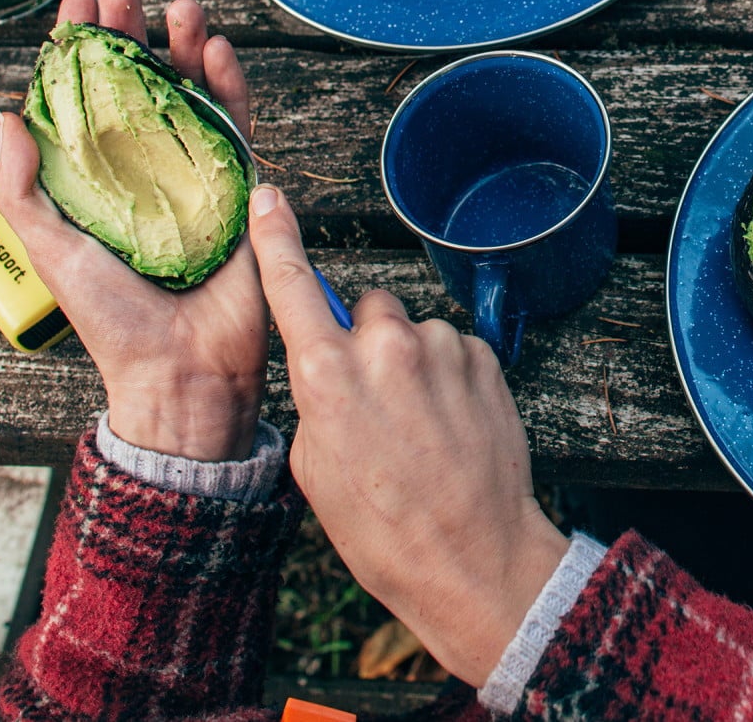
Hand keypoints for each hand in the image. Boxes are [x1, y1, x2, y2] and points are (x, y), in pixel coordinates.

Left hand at [0, 0, 266, 462]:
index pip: (83, 98)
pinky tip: (217, 50)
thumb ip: (24, 187)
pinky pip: (237, 124)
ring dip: (184, 44)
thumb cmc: (111, 321)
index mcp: (94, 178)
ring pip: (190, 91)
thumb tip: (5, 115)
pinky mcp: (239, 185)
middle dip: (130, 29)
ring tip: (177, 6)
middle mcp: (143, 166)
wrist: (179, 367)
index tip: (73, 8)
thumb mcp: (50, 249)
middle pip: (137, 80)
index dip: (79, 50)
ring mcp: (193, 171)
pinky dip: (230, 83)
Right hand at [251, 187, 568, 685]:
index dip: (277, 236)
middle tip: (378, 405)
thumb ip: (318, 396)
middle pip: (366, 309)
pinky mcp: (483, 356)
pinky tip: (452, 425)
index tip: (269, 197)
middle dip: (368, 342)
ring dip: (414, 364)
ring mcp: (439, 347)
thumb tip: (330, 368)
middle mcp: (383, 346)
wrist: (472, 556)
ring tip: (423, 429)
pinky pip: (453, 348)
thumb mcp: (316, 466)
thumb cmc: (384, 529)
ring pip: (413, 332)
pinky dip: (450, 376)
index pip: (290, 285)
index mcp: (325, 374)